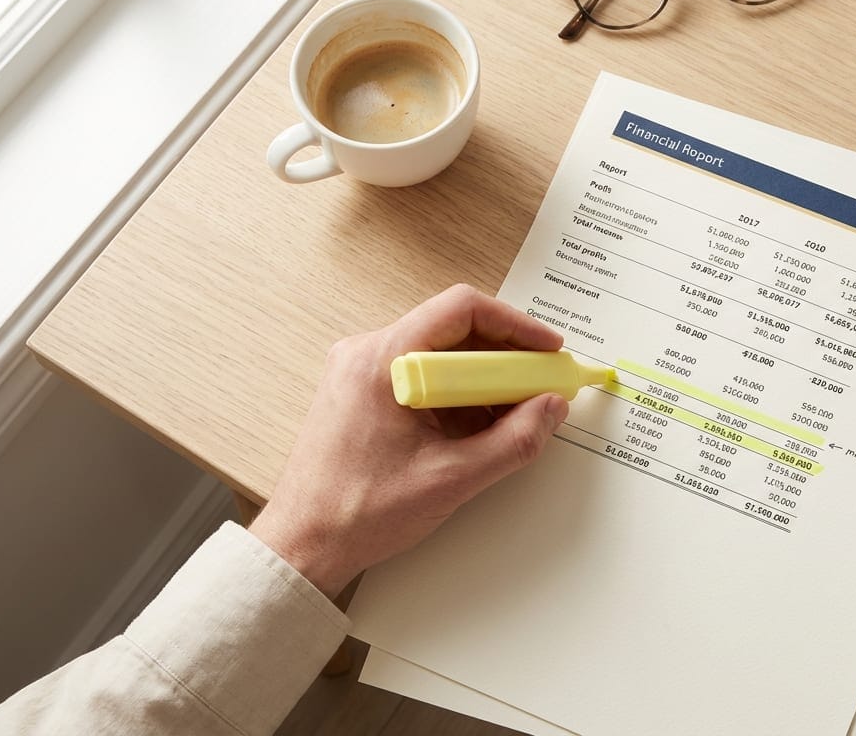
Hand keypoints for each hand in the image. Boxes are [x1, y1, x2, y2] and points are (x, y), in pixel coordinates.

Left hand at [249, 284, 569, 597]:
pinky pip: (423, 378)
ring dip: (483, 383)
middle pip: (453, 331)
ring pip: (440, 357)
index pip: (461, 310)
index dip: (515, 326)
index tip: (547, 350)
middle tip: (542, 386)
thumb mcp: (453, 478)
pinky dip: (458, 398)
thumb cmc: (357, 512)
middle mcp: (367, 354)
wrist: (303, 545)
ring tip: (513, 419)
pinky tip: (479, 431)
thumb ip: (514, 441)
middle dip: (505, 359)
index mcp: (382, 360)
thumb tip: (551, 409)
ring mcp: (361, 373)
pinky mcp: (363, 394)